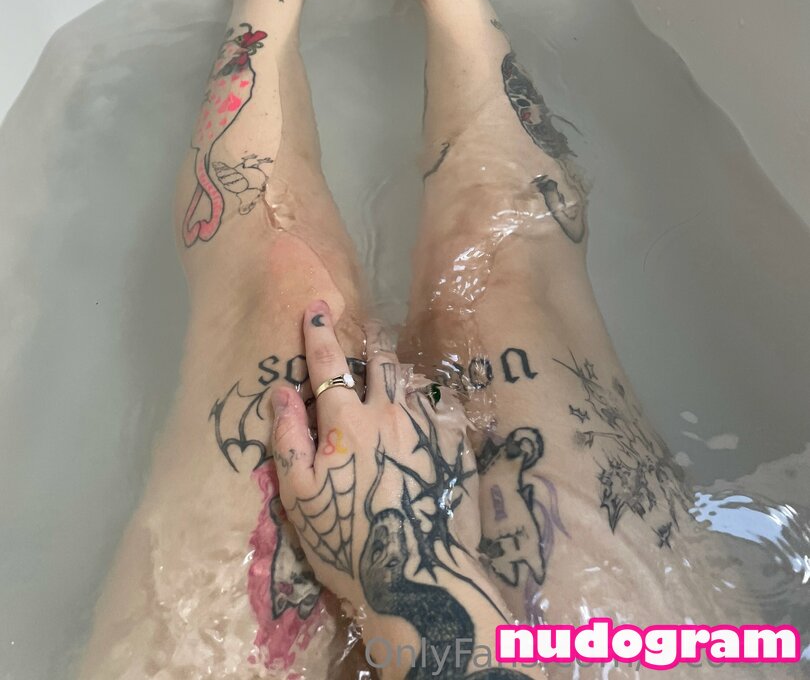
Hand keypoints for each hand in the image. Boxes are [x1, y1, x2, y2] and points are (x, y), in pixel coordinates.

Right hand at [270, 301, 513, 673]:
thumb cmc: (346, 541)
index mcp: (347, 420)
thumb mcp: (299, 496)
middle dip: (369, 343)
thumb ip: (289, 437)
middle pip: (380, 360)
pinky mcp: (456, 444)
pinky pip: (441, 406)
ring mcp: (427, 425)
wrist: (417, 576)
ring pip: (412, 380)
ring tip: (394, 375)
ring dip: (399, 371)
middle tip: (365, 336)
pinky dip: (429, 401)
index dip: (319, 331)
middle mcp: (390, 411)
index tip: (316, 306)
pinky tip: (427, 412)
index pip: (330, 362)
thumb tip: (281, 389)